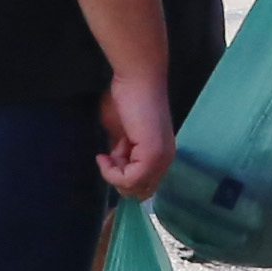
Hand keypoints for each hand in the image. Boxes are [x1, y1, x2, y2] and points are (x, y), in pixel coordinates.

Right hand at [97, 67, 176, 201]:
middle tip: (109, 155)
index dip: (121, 177)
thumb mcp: (120, 135)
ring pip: (134, 188)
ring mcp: (161, 159)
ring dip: (114, 173)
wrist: (136, 79)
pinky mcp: (153, 156)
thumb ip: (121, 155)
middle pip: (139, 191)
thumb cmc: (126, 99)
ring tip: (111, 150)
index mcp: (160, 154)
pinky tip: (106, 154)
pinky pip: (130, 180)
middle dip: (118, 178)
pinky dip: (112, 172)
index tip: (109, 155)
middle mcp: (165, 160)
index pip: (143, 185)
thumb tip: (115, 170)